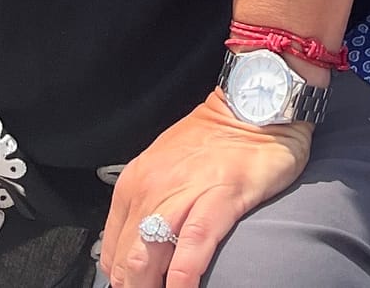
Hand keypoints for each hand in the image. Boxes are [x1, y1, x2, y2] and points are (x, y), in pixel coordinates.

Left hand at [101, 92, 311, 286]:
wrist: (256, 99)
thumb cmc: (217, 138)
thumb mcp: (168, 169)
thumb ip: (151, 206)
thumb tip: (142, 253)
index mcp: (134, 184)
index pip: (112, 252)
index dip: (123, 281)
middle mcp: (150, 188)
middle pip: (126, 262)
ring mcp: (183, 192)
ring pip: (148, 258)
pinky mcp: (220, 195)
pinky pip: (192, 246)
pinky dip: (183, 277)